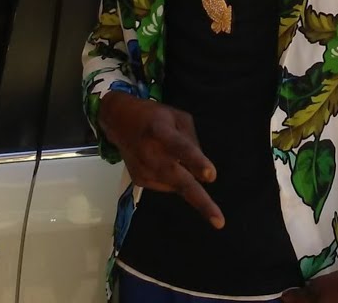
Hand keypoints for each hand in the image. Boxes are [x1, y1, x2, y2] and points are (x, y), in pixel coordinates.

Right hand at [98, 92, 223, 227]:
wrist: (118, 121)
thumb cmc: (154, 117)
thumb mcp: (177, 117)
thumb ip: (192, 141)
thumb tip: (202, 172)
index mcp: (160, 131)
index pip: (181, 147)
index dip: (196, 162)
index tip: (210, 176)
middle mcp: (149, 153)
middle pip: (178, 180)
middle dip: (201, 201)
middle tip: (219, 222)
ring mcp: (143, 171)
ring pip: (177, 185)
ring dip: (186, 177)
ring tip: (171, 155)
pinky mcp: (140, 181)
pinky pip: (168, 185)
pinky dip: (174, 178)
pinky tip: (163, 161)